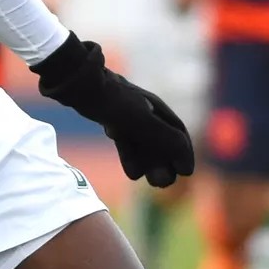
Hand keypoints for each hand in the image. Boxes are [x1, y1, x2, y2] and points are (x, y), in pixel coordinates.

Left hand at [31, 37, 195, 187]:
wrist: (81, 86)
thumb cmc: (114, 101)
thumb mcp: (142, 121)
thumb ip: (164, 139)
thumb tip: (186, 167)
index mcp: (158, 108)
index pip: (178, 133)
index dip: (184, 153)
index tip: (186, 172)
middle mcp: (147, 111)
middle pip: (162, 141)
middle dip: (165, 163)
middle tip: (162, 183)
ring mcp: (129, 115)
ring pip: (144, 144)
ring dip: (150, 163)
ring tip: (152, 182)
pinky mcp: (113, 119)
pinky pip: (128, 141)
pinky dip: (132, 156)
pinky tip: (133, 173)